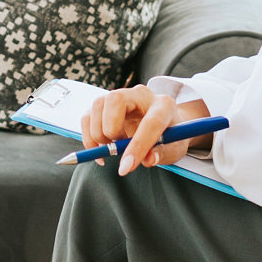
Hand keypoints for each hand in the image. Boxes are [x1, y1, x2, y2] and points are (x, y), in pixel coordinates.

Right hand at [80, 84, 212, 175]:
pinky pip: (87, 117)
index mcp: (163, 105)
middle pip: (115, 99)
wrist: (164, 125)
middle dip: (110, 128)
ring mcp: (120, 97)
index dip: (138, 146)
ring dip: (98, 133)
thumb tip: (148, 160)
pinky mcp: (105, 106)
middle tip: (115, 149)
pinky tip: (99, 150)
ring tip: (111, 148)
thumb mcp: (174, 148)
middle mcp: (140, 95)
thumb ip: (162, 153)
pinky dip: (89, 137)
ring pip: (97, 106)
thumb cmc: (169, 137)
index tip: (126, 167)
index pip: (151, 122)